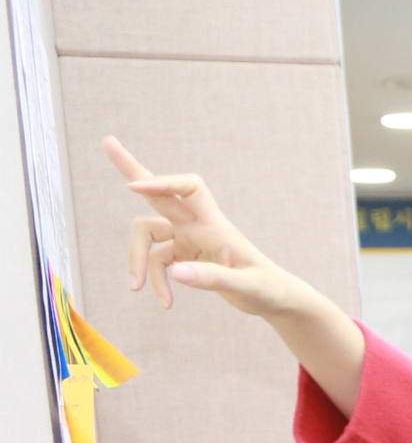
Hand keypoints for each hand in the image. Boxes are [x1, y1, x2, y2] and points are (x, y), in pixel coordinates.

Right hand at [106, 138, 314, 318]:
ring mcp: (188, 237)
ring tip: (136, 290)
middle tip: (107, 141)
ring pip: (147, 236)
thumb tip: (176, 273)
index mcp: (215, 224)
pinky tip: (165, 302)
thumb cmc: (267, 289)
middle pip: (159, 193)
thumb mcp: (246, 287)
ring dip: (138, 261)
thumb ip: (213, 279)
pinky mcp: (184, 254)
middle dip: (132, 170)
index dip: (163, 183)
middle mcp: (198, 225)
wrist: (274, 298)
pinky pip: (156, 261)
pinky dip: (155, 281)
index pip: (189, 188)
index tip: (135, 186)